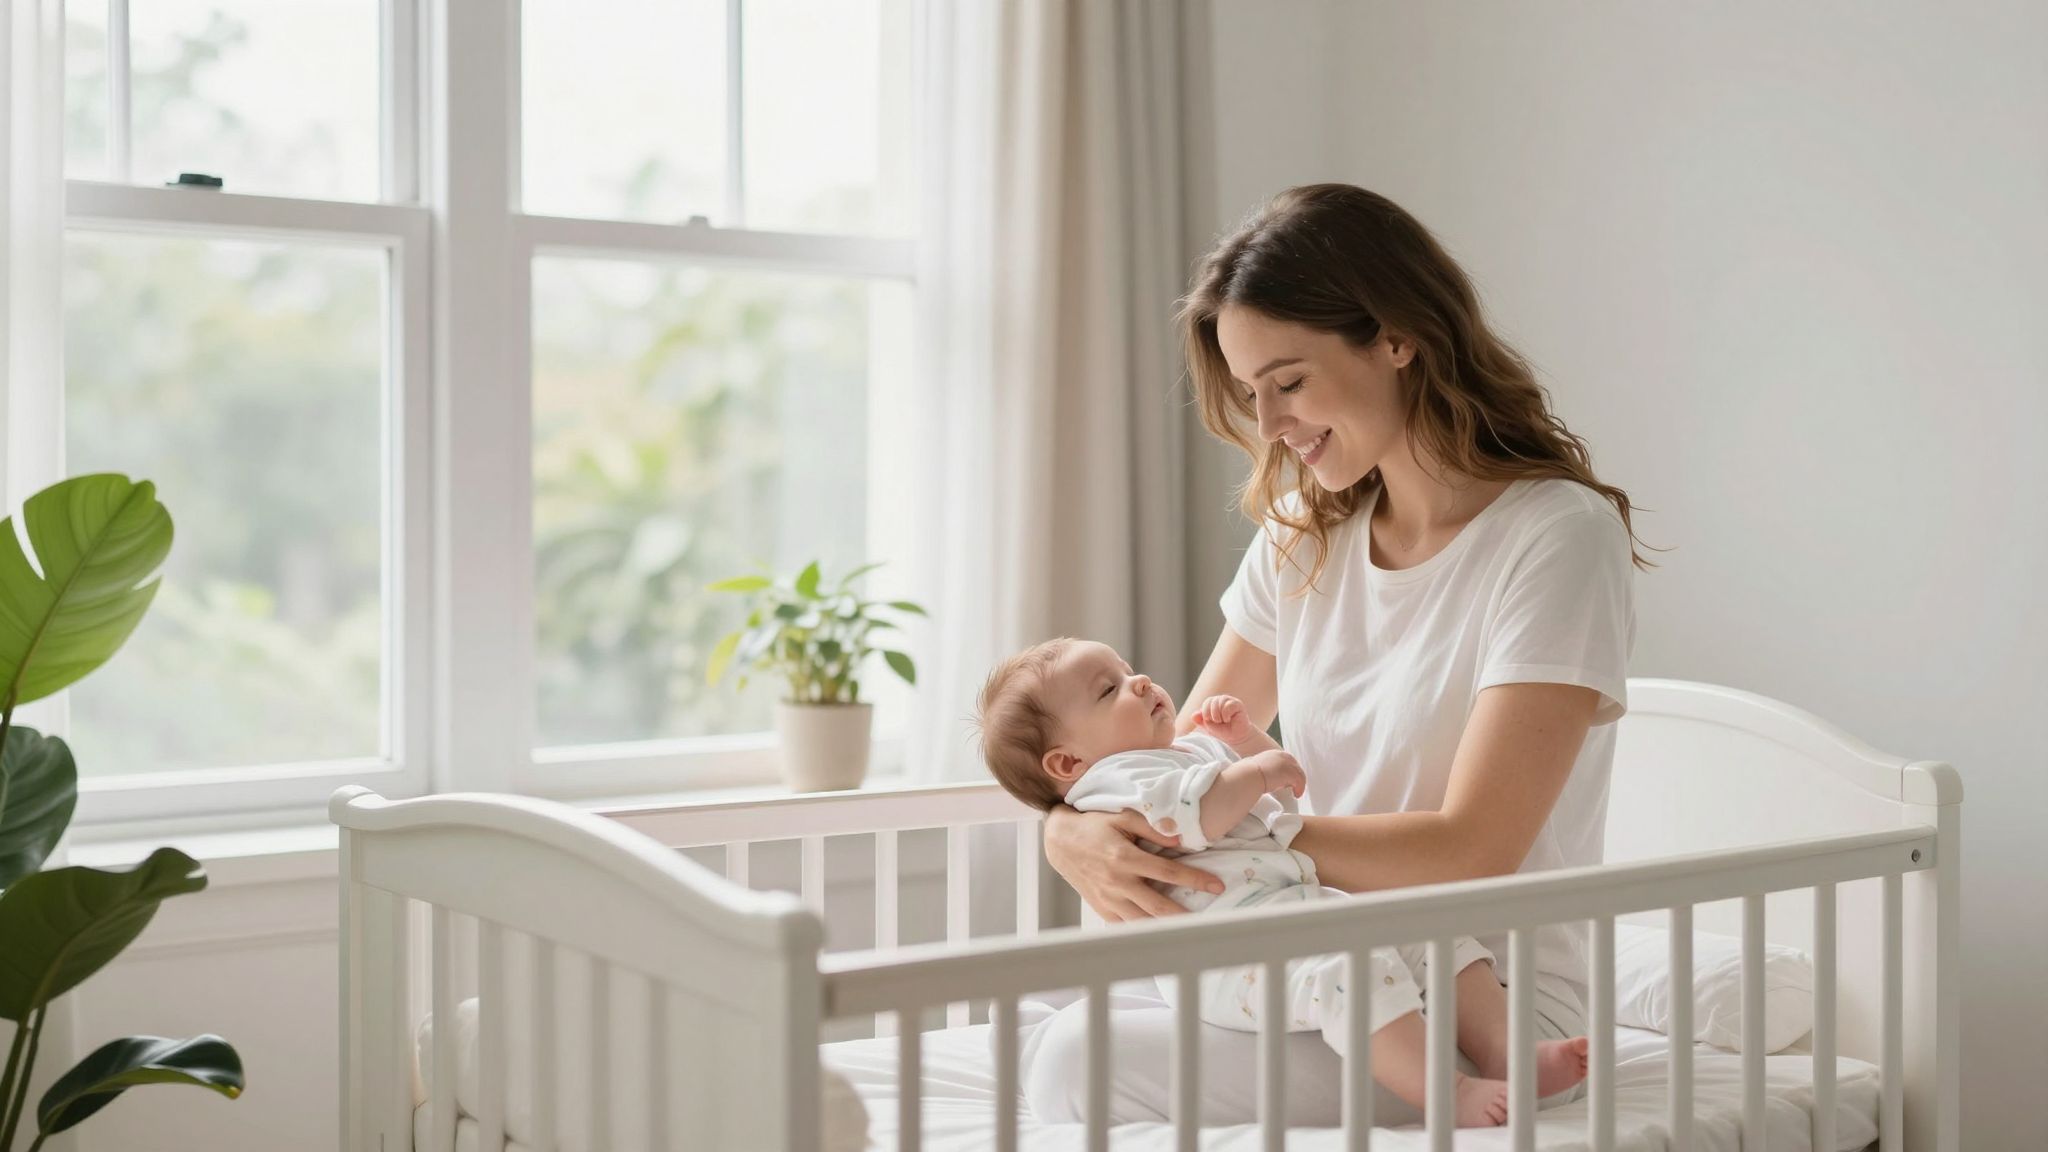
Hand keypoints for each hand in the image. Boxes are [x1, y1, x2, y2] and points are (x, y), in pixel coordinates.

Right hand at [1041, 806, 1226, 922]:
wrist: (1059, 841)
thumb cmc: (1093, 825)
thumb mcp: (1122, 817)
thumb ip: (1152, 827)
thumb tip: (1181, 839)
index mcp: (1125, 858)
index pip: (1168, 872)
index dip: (1195, 879)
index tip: (1217, 885)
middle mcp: (1117, 882)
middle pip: (1159, 906)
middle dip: (1187, 916)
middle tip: (1210, 921)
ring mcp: (1108, 899)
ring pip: (1143, 921)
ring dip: (1167, 928)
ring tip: (1190, 931)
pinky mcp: (1102, 908)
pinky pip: (1126, 925)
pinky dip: (1144, 930)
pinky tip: (1161, 933)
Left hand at [1195, 694, 1255, 744]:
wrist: (1236, 737)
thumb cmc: (1223, 730)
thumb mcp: (1208, 726)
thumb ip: (1200, 720)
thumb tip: (1193, 715)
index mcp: (1214, 703)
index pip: (1207, 702)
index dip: (1206, 712)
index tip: (1209, 721)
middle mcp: (1222, 699)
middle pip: (1212, 701)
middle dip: (1212, 714)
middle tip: (1218, 722)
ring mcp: (1230, 701)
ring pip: (1220, 702)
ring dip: (1219, 715)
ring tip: (1224, 721)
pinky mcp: (1238, 704)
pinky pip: (1228, 705)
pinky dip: (1226, 715)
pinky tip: (1229, 719)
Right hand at [1252, 749, 1306, 797]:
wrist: (1247, 776)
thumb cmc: (1247, 774)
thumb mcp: (1255, 768)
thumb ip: (1262, 770)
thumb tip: (1259, 777)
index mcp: (1273, 754)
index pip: (1286, 762)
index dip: (1288, 772)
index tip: (1286, 781)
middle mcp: (1282, 756)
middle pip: (1295, 767)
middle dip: (1295, 777)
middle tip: (1293, 787)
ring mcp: (1287, 763)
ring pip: (1299, 774)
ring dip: (1299, 784)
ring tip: (1296, 792)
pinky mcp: (1290, 773)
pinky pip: (1300, 781)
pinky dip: (1300, 789)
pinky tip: (1296, 794)